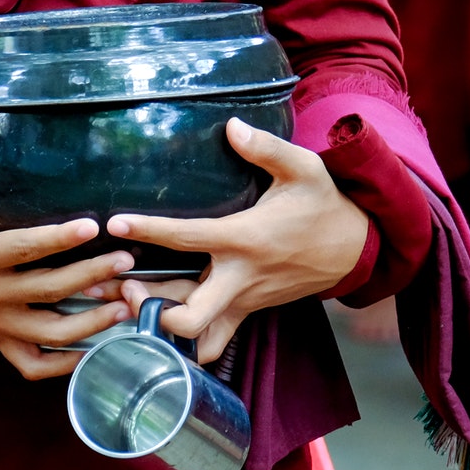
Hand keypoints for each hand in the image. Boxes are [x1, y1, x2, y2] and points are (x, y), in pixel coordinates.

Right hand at [0, 156, 136, 379]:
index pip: (22, 250)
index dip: (59, 239)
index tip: (93, 225)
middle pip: (48, 291)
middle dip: (92, 276)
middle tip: (127, 260)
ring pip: (50, 333)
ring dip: (92, 322)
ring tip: (126, 304)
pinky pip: (33, 363)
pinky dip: (65, 362)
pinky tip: (95, 347)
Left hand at [104, 119, 369, 363]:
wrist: (353, 248)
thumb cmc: (323, 204)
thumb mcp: (304, 168)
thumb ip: (266, 148)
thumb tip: (231, 126)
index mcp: (245, 239)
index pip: (187, 238)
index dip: (149, 230)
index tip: (116, 223)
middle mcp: (239, 278)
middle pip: (189, 318)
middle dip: (150, 309)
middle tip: (124, 285)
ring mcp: (243, 301)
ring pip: (196, 336)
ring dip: (160, 329)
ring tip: (125, 303)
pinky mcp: (247, 312)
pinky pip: (213, 342)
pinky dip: (185, 343)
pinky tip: (156, 324)